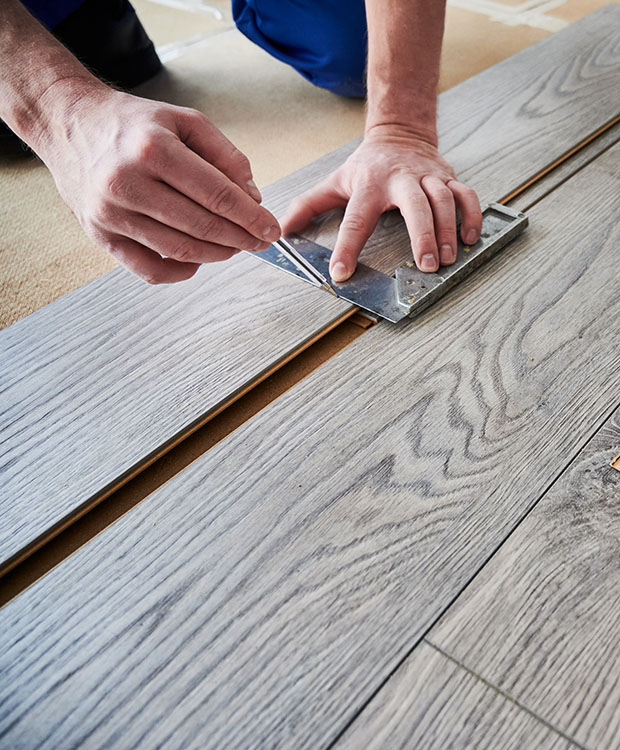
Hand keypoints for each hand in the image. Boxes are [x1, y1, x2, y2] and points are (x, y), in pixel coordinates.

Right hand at [37, 84, 280, 282]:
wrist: (69, 125)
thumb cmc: (131, 124)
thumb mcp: (184, 121)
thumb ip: (225, 156)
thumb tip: (253, 198)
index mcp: (152, 148)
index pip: (216, 194)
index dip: (250, 217)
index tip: (270, 229)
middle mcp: (127, 182)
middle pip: (201, 226)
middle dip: (240, 239)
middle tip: (259, 241)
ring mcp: (111, 213)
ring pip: (180, 250)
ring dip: (217, 254)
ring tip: (235, 247)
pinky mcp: (100, 235)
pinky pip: (150, 270)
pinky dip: (181, 271)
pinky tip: (198, 258)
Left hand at [281, 126, 481, 280]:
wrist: (399, 133)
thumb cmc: (366, 166)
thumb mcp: (335, 182)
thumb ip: (309, 206)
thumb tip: (283, 229)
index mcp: (369, 185)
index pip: (356, 220)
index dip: (347, 248)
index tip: (341, 273)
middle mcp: (400, 179)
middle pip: (415, 205)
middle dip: (422, 235)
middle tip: (425, 266)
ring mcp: (427, 176)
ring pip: (444, 200)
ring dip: (447, 231)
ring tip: (446, 260)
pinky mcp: (448, 176)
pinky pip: (466, 194)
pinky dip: (471, 215)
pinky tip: (470, 239)